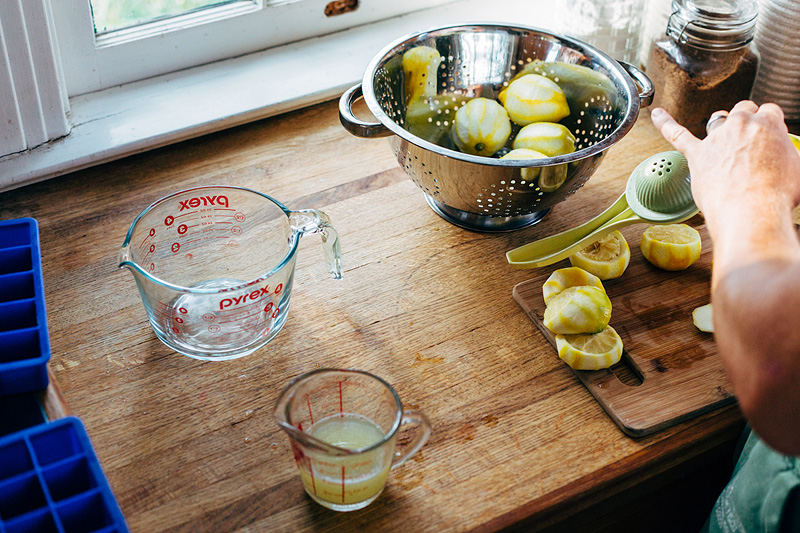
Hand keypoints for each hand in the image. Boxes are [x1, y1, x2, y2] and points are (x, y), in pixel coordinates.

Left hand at [650, 101, 799, 226]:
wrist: (752, 211)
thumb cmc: (778, 195)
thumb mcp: (799, 170)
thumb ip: (791, 158)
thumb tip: (788, 164)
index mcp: (768, 124)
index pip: (769, 112)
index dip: (769, 125)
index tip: (769, 138)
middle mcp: (741, 125)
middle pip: (743, 110)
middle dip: (747, 121)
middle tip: (749, 140)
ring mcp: (716, 139)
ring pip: (718, 120)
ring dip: (722, 125)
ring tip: (724, 139)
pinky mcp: (697, 155)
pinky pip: (676, 134)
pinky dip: (665, 123)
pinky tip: (657, 114)